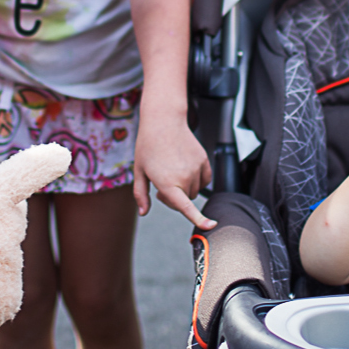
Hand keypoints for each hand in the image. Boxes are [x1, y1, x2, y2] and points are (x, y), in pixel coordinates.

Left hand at [133, 115, 213, 229]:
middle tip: (162, 181)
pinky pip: (205, 180)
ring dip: (185, 187)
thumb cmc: (148, 146)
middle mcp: (184, 177)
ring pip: (195, 191)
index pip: (185, 207)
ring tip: (172, 170)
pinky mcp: (204, 161)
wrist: (163, 121)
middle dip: (175, 197)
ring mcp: (196, 168)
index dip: (198, 219)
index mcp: (167, 182)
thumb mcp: (139, 171)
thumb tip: (143, 212)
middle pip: (185, 201)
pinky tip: (185, 168)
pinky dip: (197, 179)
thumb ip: (141, 195)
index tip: (210, 226)